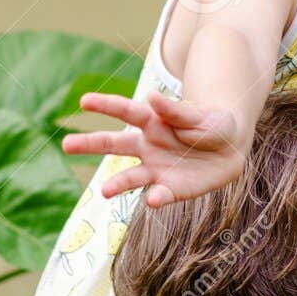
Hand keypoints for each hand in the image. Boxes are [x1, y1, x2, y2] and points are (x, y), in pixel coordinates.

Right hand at [62, 90, 245, 206]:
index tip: (84, 100)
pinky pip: (161, 194)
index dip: (105, 105)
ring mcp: (157, 168)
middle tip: (65, 144)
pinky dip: (156, 197)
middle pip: (115, 145)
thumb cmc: (211, 124)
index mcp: (153, 121)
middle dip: (90, 144)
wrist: (231, 149)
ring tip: (104, 191)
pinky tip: (152, 199)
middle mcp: (148, 145)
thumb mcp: (200, 115)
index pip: (126, 111)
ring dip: (117, 184)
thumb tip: (152, 96)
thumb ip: (177, 111)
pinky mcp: (171, 188)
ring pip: (131, 176)